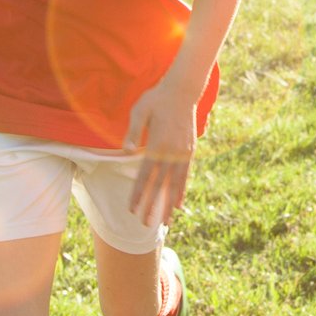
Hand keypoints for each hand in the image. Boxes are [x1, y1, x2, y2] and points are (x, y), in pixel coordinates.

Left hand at [124, 78, 199, 227]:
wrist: (183, 90)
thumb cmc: (157, 98)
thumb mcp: (140, 110)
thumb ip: (133, 132)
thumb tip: (126, 152)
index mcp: (157, 144)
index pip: (145, 176)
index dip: (138, 194)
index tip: (132, 210)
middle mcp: (171, 152)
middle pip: (160, 185)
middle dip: (152, 206)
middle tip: (146, 225)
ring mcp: (182, 153)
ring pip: (174, 185)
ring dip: (168, 205)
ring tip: (165, 223)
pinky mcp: (190, 151)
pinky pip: (185, 176)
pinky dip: (181, 191)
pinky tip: (178, 203)